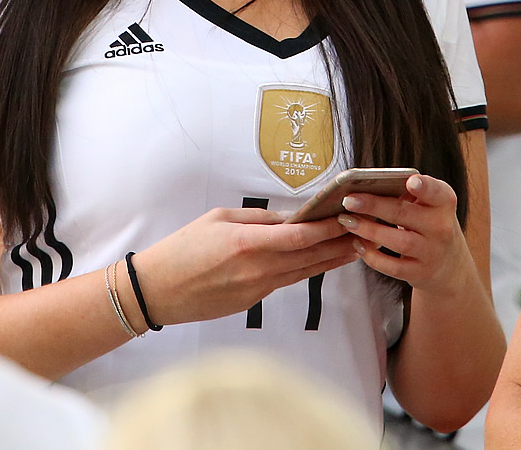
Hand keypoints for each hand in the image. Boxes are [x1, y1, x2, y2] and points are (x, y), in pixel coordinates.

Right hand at [133, 206, 359, 324]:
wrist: (158, 290)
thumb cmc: (183, 248)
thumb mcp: (217, 218)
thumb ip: (256, 219)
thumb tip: (287, 218)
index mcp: (246, 244)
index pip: (298, 236)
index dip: (326, 228)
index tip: (344, 218)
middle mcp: (257, 270)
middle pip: (308, 258)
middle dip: (337, 245)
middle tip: (362, 234)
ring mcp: (256, 290)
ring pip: (302, 274)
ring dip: (329, 261)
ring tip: (352, 250)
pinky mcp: (252, 302)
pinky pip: (284, 282)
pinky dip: (304, 271)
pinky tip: (318, 262)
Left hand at [336, 174, 468, 292]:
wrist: (448, 265)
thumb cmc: (428, 224)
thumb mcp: (427, 204)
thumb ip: (406, 193)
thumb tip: (365, 187)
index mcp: (443, 203)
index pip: (437, 192)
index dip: (425, 187)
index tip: (410, 181)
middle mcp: (441, 227)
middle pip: (405, 214)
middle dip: (374, 206)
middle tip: (348, 200)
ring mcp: (431, 252)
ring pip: (399, 241)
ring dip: (369, 230)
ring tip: (347, 221)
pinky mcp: (419, 273)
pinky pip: (393, 267)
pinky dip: (372, 256)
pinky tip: (357, 243)